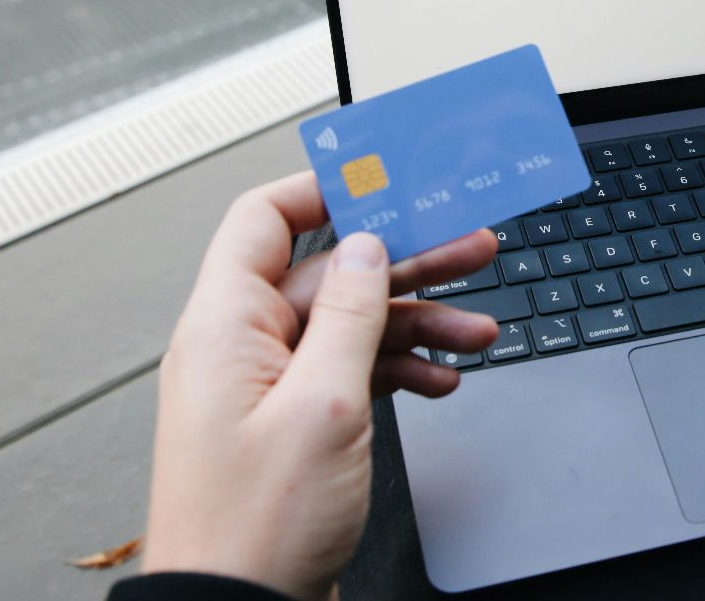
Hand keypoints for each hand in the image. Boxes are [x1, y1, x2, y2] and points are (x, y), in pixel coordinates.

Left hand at [141, 172, 499, 599]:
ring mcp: (266, 390)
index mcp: (224, 326)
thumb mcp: (322, 404)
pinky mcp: (292, 427)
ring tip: (480, 325)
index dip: (327, 190)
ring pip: (351, 326)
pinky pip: (350, 373)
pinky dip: (399, 370)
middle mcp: (239, 349)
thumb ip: (349, 315)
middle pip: (329, 274)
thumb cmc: (255, 527)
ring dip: (417, 322)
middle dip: (405, 260)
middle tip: (472, 245)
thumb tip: (366, 248)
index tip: (390, 177)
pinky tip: (442, 378)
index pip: (266, 220)